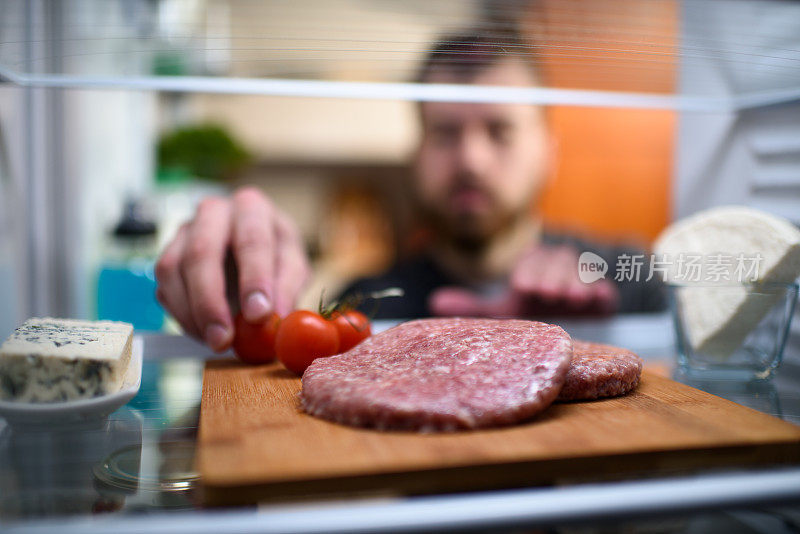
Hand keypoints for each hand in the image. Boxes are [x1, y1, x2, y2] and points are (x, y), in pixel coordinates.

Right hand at [155, 187, 309, 350]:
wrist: (251, 251)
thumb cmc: (274, 255)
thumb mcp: (293, 267)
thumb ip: (287, 289)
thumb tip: (273, 319)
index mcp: (251, 207)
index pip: (251, 239)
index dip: (254, 278)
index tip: (258, 314)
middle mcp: (213, 212)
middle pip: (201, 252)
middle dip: (211, 302)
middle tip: (224, 339)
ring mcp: (184, 232)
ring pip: (173, 270)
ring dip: (192, 313)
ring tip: (216, 341)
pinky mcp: (168, 257)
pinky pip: (164, 288)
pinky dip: (181, 316)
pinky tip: (203, 333)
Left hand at [428, 244, 617, 317]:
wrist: (573, 322)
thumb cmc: (532, 312)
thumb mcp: (503, 311)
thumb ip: (472, 306)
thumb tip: (433, 302)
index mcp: (532, 266)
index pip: (530, 260)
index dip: (527, 270)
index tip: (520, 287)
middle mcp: (557, 267)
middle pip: (555, 261)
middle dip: (549, 275)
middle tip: (544, 293)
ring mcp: (581, 279)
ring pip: (579, 269)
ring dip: (573, 281)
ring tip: (569, 298)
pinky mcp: (602, 293)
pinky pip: (603, 286)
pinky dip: (600, 290)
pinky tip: (597, 298)